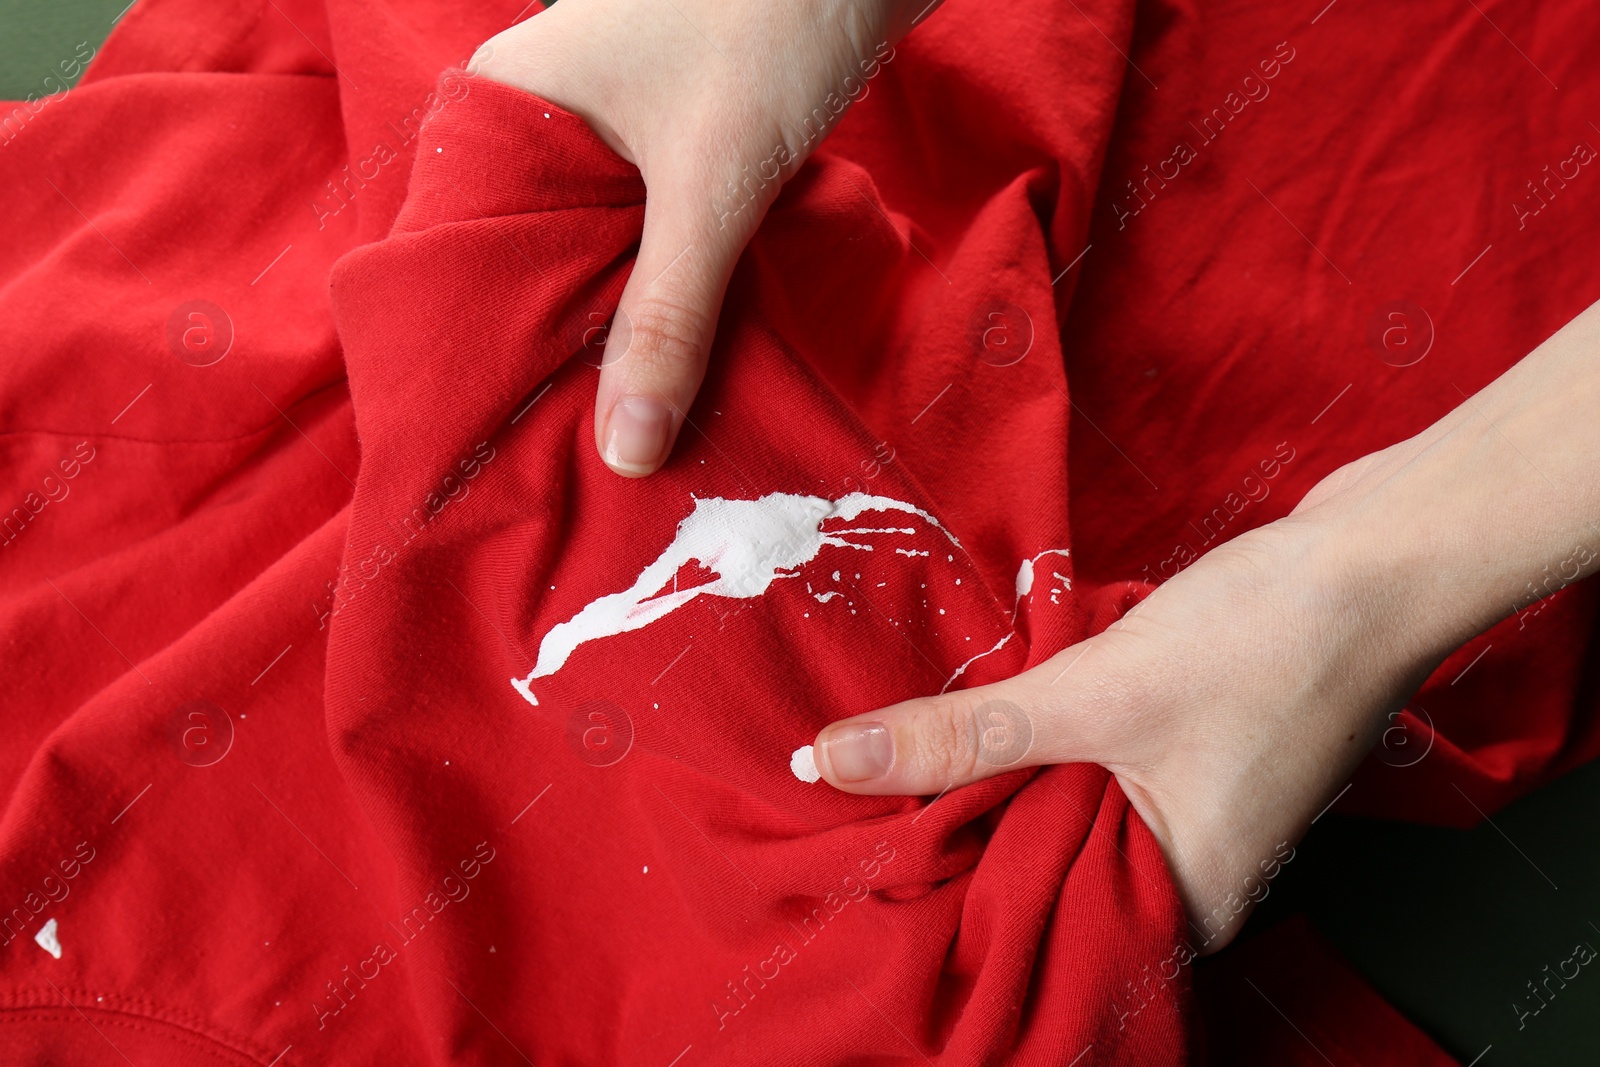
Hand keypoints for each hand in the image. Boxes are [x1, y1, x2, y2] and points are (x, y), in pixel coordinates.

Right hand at [477, 0, 937, 476]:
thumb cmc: (773, 22)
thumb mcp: (714, 184)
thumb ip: (669, 315)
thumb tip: (626, 449)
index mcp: (507, 103)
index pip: (462, 250)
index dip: (484, 347)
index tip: (498, 439)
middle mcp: (542, 112)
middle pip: (530, 259)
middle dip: (559, 349)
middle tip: (569, 455)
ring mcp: (608, 121)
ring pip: (594, 250)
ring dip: (618, 323)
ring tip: (623, 423)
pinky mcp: (671, 133)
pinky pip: (646, 230)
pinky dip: (663, 285)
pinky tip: (677, 350)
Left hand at [808, 454, 1450, 950]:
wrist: (1378, 556)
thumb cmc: (1262, 640)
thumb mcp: (1093, 694)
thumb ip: (962, 737)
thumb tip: (829, 764)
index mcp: (1185, 899)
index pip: (1042, 929)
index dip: (953, 896)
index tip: (863, 858)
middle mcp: (1198, 874)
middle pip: (1052, 871)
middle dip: (970, 831)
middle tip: (860, 801)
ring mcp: (1205, 814)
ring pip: (1072, 811)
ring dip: (1008, 777)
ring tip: (908, 759)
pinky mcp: (1201, 755)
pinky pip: (1103, 767)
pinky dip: (1054, 743)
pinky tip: (997, 718)